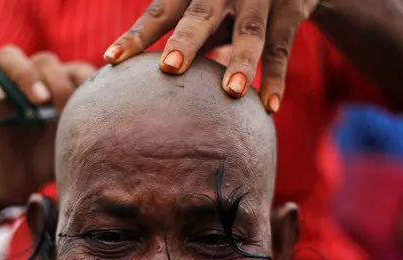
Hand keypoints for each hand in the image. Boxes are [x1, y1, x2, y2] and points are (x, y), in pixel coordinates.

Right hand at [0, 47, 95, 203]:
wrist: (22, 184)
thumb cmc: (52, 162)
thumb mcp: (76, 145)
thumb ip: (91, 127)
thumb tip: (120, 119)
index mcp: (62, 88)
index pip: (75, 68)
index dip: (84, 79)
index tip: (90, 102)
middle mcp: (35, 82)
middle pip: (44, 60)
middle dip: (56, 80)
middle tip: (59, 105)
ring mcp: (6, 89)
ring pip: (8, 57)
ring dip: (24, 73)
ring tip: (37, 100)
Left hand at [104, 0, 319, 112]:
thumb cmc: (228, 4)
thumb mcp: (202, 8)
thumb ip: (178, 32)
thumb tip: (138, 83)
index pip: (159, 13)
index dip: (136, 36)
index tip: (112, 60)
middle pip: (201, 15)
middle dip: (186, 41)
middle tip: (169, 68)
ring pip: (249, 31)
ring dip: (240, 61)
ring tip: (232, 92)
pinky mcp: (290, 10)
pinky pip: (280, 48)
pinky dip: (275, 78)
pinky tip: (269, 107)